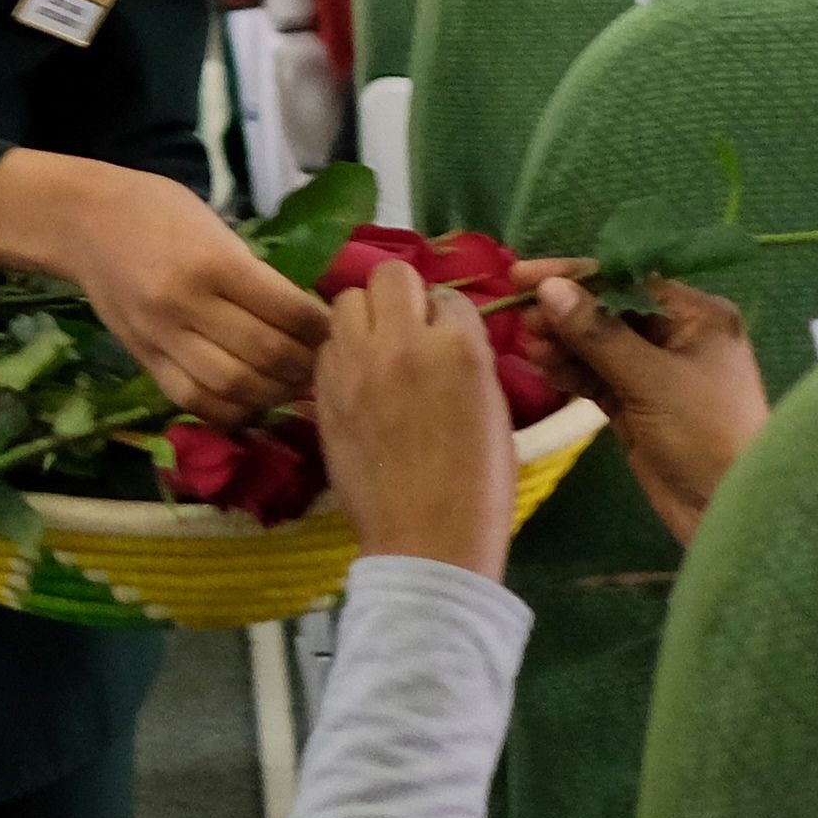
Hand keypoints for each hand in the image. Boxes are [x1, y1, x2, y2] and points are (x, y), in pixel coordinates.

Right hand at [0, 155, 323, 422]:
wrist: (83, 222)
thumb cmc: (157, 210)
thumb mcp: (214, 225)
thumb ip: (253, 272)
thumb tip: (302, 314)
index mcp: (212, 261)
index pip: (285, 309)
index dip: (320, 328)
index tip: (337, 330)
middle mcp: (187, 304)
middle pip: (263, 355)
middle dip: (303, 366)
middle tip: (324, 365)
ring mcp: (162, 337)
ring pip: (232, 386)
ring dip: (272, 393)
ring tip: (292, 386)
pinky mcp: (144, 359)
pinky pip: (193, 401)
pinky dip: (230, 410)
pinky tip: (250, 402)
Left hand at [316, 264, 516, 576]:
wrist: (427, 542)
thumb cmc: (479, 485)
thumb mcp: (493, 409)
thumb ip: (467, 356)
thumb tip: (444, 332)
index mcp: (459, 347)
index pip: (449, 296)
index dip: (448, 318)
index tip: (448, 342)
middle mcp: (403, 342)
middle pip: (389, 275)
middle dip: (401, 296)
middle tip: (407, 331)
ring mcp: (356, 366)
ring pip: (346, 301)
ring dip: (364, 318)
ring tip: (376, 352)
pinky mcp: (324, 393)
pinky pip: (326, 347)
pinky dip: (341, 354)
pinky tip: (356, 382)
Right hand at [533, 275, 770, 547]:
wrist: (725, 511)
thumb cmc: (704, 433)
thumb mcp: (652, 379)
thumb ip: (598, 333)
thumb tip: (550, 289)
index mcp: (697, 315)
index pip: (627, 281)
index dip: (575, 277)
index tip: (524, 275)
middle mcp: (677, 335)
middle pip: (609, 311)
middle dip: (565, 313)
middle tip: (521, 317)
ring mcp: (654, 372)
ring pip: (599, 346)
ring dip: (563, 343)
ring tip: (526, 343)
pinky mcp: (636, 405)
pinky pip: (597, 377)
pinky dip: (571, 371)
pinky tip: (541, 365)